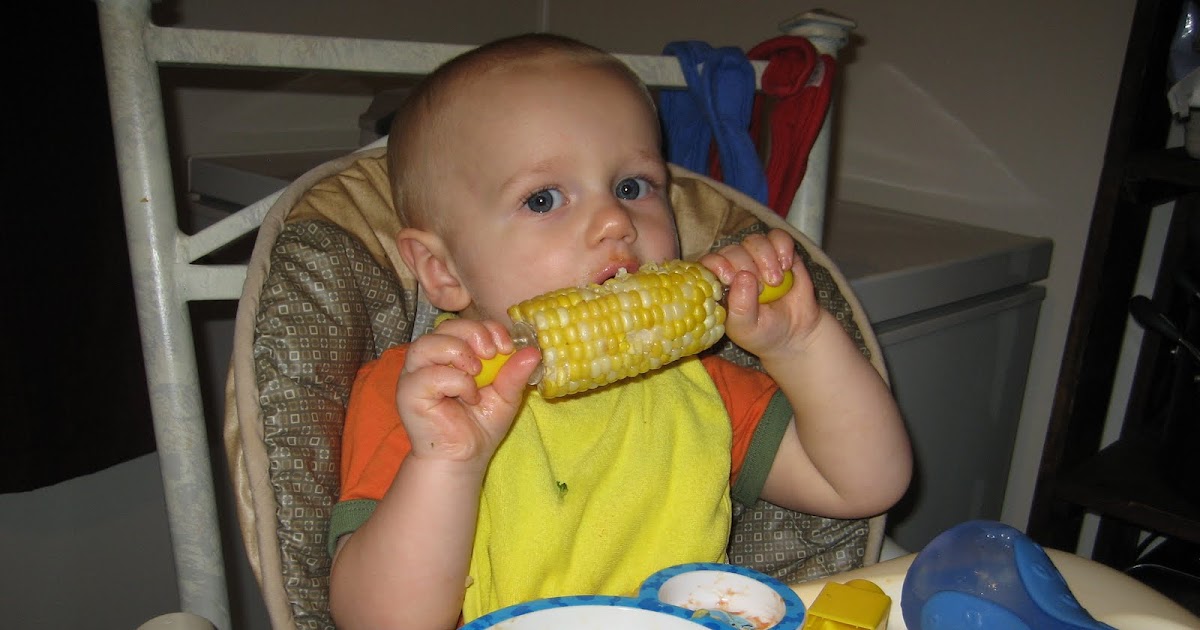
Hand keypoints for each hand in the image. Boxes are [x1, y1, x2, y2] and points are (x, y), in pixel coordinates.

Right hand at [395, 317, 539, 466]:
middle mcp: (428, 360)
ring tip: (478, 373)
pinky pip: (430, 375)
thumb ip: (515, 373)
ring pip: (427, 344)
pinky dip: (457, 382)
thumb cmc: (480, 425)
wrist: (463, 458)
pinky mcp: (409, 394)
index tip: (506, 346)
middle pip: (444, 327)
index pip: (462, 324)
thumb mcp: (505, 395)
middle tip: (492, 354)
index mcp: (449, 354)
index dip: (486, 328)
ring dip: (459, 352)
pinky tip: (469, 397)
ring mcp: (415, 375)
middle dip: (474, 334)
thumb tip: (533, 351)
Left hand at [699, 229, 821, 359]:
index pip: (709, 264)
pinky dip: (783, 247)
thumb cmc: (763, 333)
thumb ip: (741, 308)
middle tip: (764, 288)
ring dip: (766, 258)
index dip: (719, 265)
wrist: (796, 332)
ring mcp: (757, 257)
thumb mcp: (747, 329)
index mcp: (718, 285)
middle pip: (733, 250)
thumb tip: (743, 276)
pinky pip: (778, 236)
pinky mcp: (779, 251)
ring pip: (755, 241)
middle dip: (748, 266)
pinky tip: (787, 265)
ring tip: (776, 280)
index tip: (732, 278)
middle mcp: (734, 267)